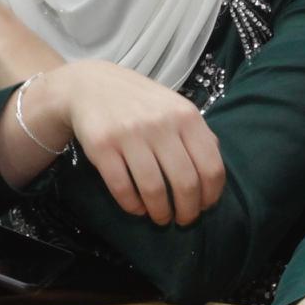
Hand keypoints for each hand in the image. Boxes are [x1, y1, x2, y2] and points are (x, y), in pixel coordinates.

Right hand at [28, 60, 226, 226]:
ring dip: (160, 212)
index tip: (204, 207)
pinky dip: (132, 205)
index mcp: (186, 115)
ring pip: (153, 189)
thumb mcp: (174, 107)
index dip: (210, 195)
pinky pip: (122, 187)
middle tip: (183, 219)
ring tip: (160, 217)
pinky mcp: (102, 146)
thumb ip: (197, 135)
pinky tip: (137, 208)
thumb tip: (214, 174)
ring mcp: (129, 134)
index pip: (211, 166)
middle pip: (185, 183)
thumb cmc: (140, 101)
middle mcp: (160, 124)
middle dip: (187, 211)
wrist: (90, 85)